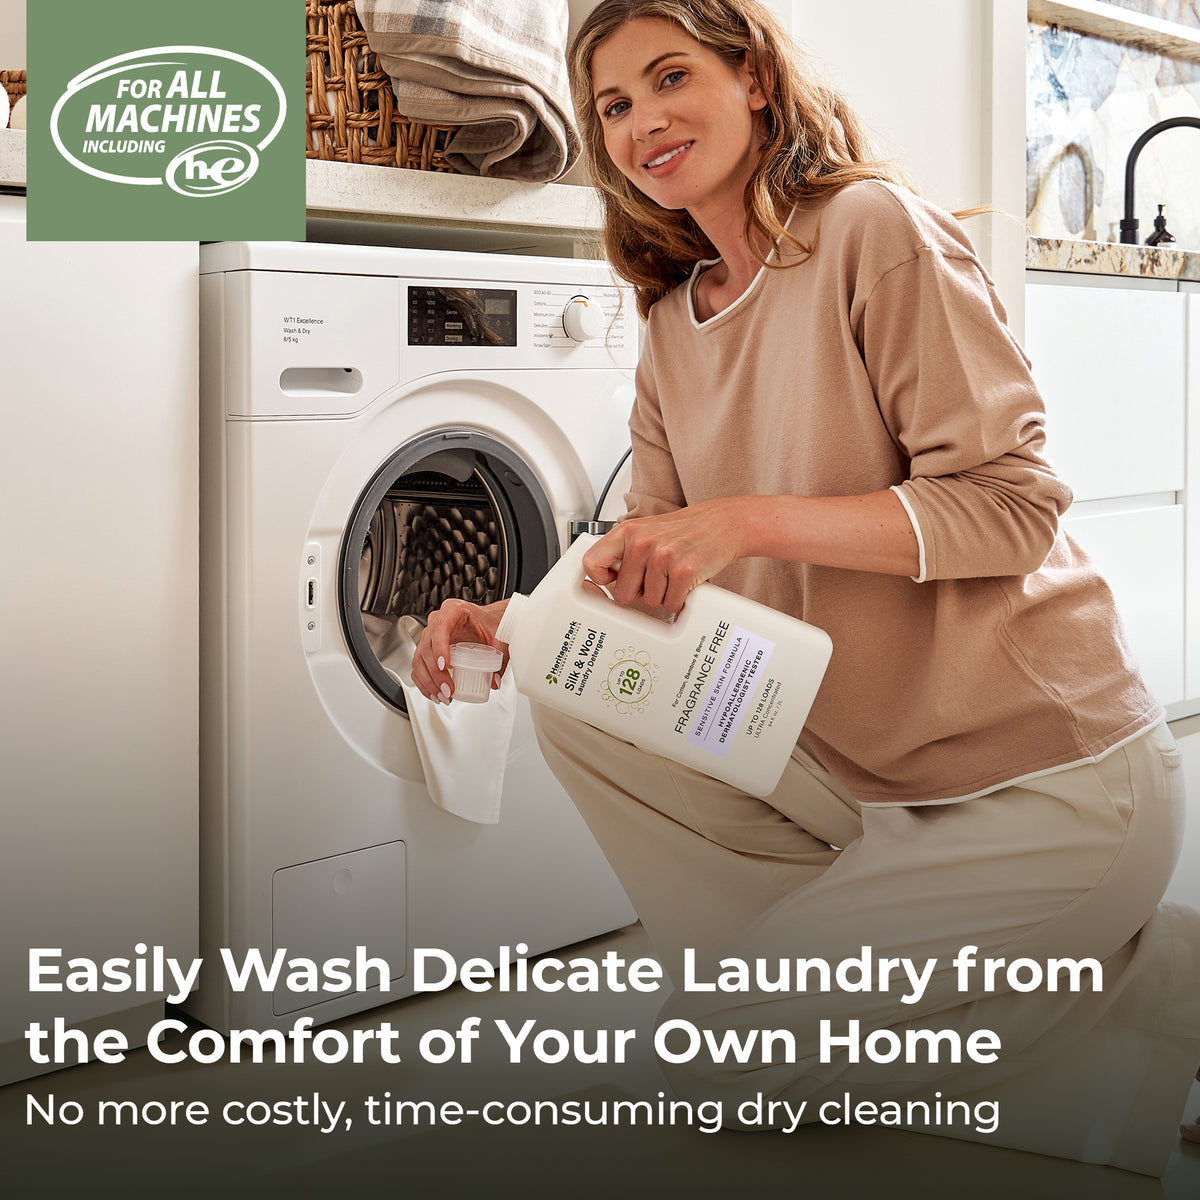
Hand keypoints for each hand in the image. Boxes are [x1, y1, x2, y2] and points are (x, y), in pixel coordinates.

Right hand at [410, 598, 508, 703]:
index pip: (440, 627)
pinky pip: (420, 666)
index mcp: (453, 611)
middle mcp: (437, 621)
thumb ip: (499, 660)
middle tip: (448, 690)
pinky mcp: (429, 649)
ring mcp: (431, 635)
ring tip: (443, 696)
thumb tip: (493, 682)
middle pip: (427, 647)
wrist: (489, 620)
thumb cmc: (491, 622)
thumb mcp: (498, 638)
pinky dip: (424, 682)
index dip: (440, 648)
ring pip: (419, 659)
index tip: (445, 666)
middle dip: (435, 674)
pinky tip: (434, 694)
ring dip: (428, 682)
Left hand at [582, 501, 745, 612]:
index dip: (601, 580)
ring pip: (649, 601)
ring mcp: (662, 556)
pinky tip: (686, 582)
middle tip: (656, 578)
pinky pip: (671, 604)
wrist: (723, 524)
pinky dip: (680, 599)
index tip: (612, 582)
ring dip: (664, 595)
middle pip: (622, 593)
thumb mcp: (647, 532)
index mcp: (628, 532)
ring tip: (674, 575)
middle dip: (639, 592)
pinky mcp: (683, 571)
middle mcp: (642, 542)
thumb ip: (624, 552)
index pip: (592, 563)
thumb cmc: (685, 531)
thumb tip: (605, 578)